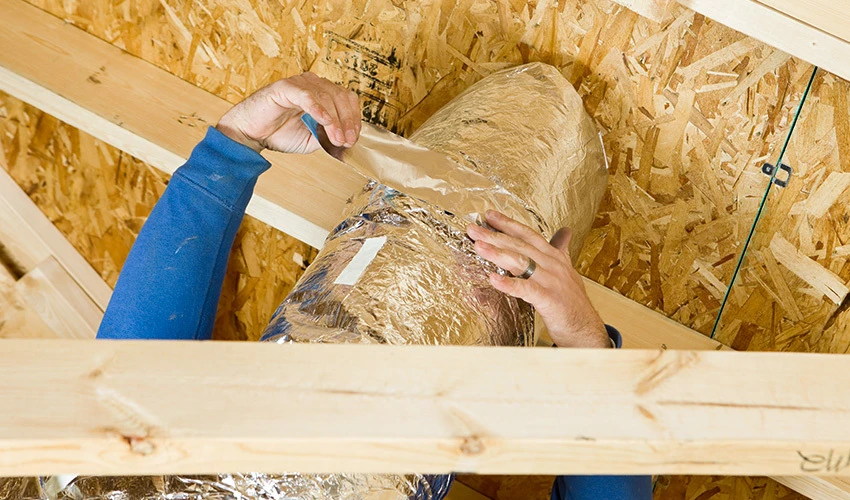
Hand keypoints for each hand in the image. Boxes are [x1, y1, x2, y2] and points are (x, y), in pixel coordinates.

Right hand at [215, 72, 361, 153]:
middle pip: (340, 96)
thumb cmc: (279, 133)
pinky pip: (306, 95)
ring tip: (336, 138)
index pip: (347, 99)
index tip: (353, 137)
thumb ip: (329, 136)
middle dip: (347, 121)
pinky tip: (324, 121)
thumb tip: (347, 139)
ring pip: (326, 96)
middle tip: (347, 140)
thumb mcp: (313, 139)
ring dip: (335, 120)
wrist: (251, 134)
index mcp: (322, 94)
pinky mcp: (284, 88)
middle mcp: (313, 85)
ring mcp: (299, 84)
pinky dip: (318, 108)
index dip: (354, 118)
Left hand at [467, 210, 609, 347]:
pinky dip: (509, 284)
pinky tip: (493, 279)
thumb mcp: (567, 271)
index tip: (488, 215)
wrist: (586, 328)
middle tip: (473, 229)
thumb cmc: (572, 302)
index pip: (528, 234)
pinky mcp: (549, 300)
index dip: (508, 224)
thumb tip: (564, 232)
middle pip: (520, 245)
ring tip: (478, 247)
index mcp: (554, 257)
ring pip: (521, 262)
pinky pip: (526, 289)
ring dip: (498, 253)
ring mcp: (552, 281)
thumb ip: (561, 250)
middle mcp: (553, 265)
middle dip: (495, 235)